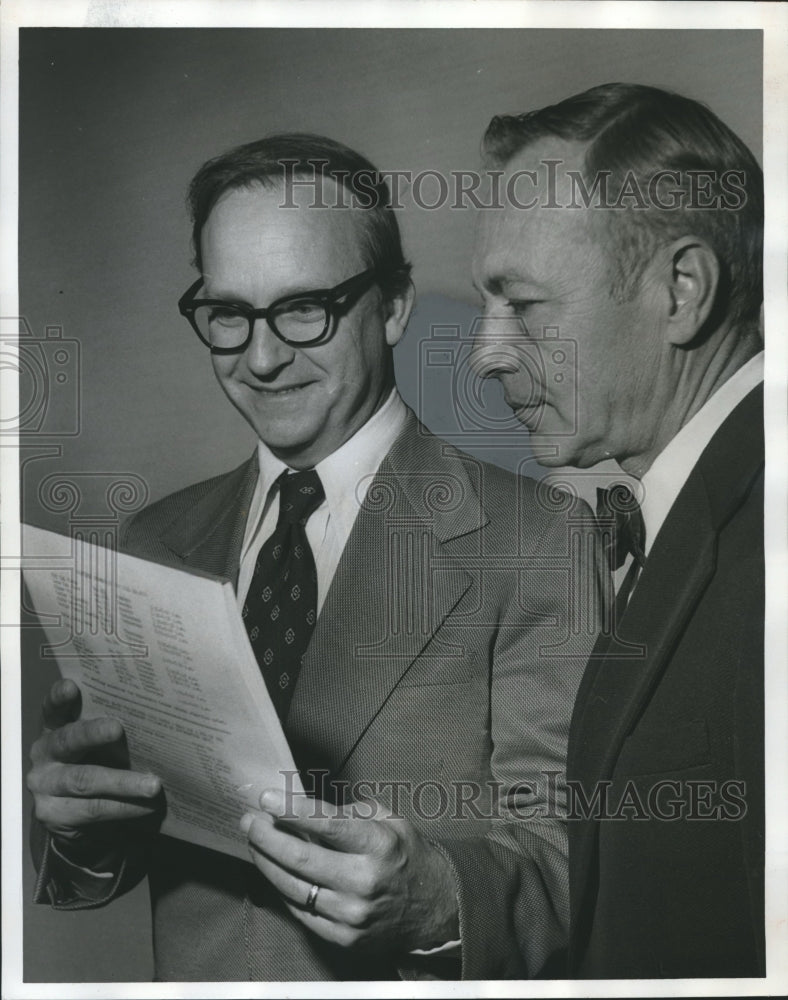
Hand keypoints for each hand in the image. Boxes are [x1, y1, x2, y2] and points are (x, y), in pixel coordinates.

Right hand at [27, 679, 161, 843]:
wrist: (72, 814)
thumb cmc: (94, 763)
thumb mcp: (95, 744)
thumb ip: (109, 730)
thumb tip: (155, 718)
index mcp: (55, 728)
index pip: (53, 709)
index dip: (59, 697)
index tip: (71, 686)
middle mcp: (44, 753)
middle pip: (68, 740)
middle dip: (93, 733)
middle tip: (117, 729)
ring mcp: (45, 785)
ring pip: (85, 781)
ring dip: (123, 782)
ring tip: (153, 785)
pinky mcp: (52, 814)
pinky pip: (94, 809)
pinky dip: (124, 807)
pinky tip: (147, 806)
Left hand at [241, 789, 458, 953]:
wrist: (434, 907)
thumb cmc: (406, 855)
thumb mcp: (388, 820)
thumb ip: (347, 813)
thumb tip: (303, 807)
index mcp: (378, 845)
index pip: (326, 824)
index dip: (291, 810)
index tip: (266, 798)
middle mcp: (363, 882)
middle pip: (300, 859)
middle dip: (267, 837)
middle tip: (250, 821)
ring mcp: (351, 915)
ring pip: (293, 887)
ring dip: (266, 862)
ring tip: (254, 843)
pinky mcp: (343, 938)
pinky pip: (301, 911)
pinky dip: (283, 888)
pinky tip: (274, 871)